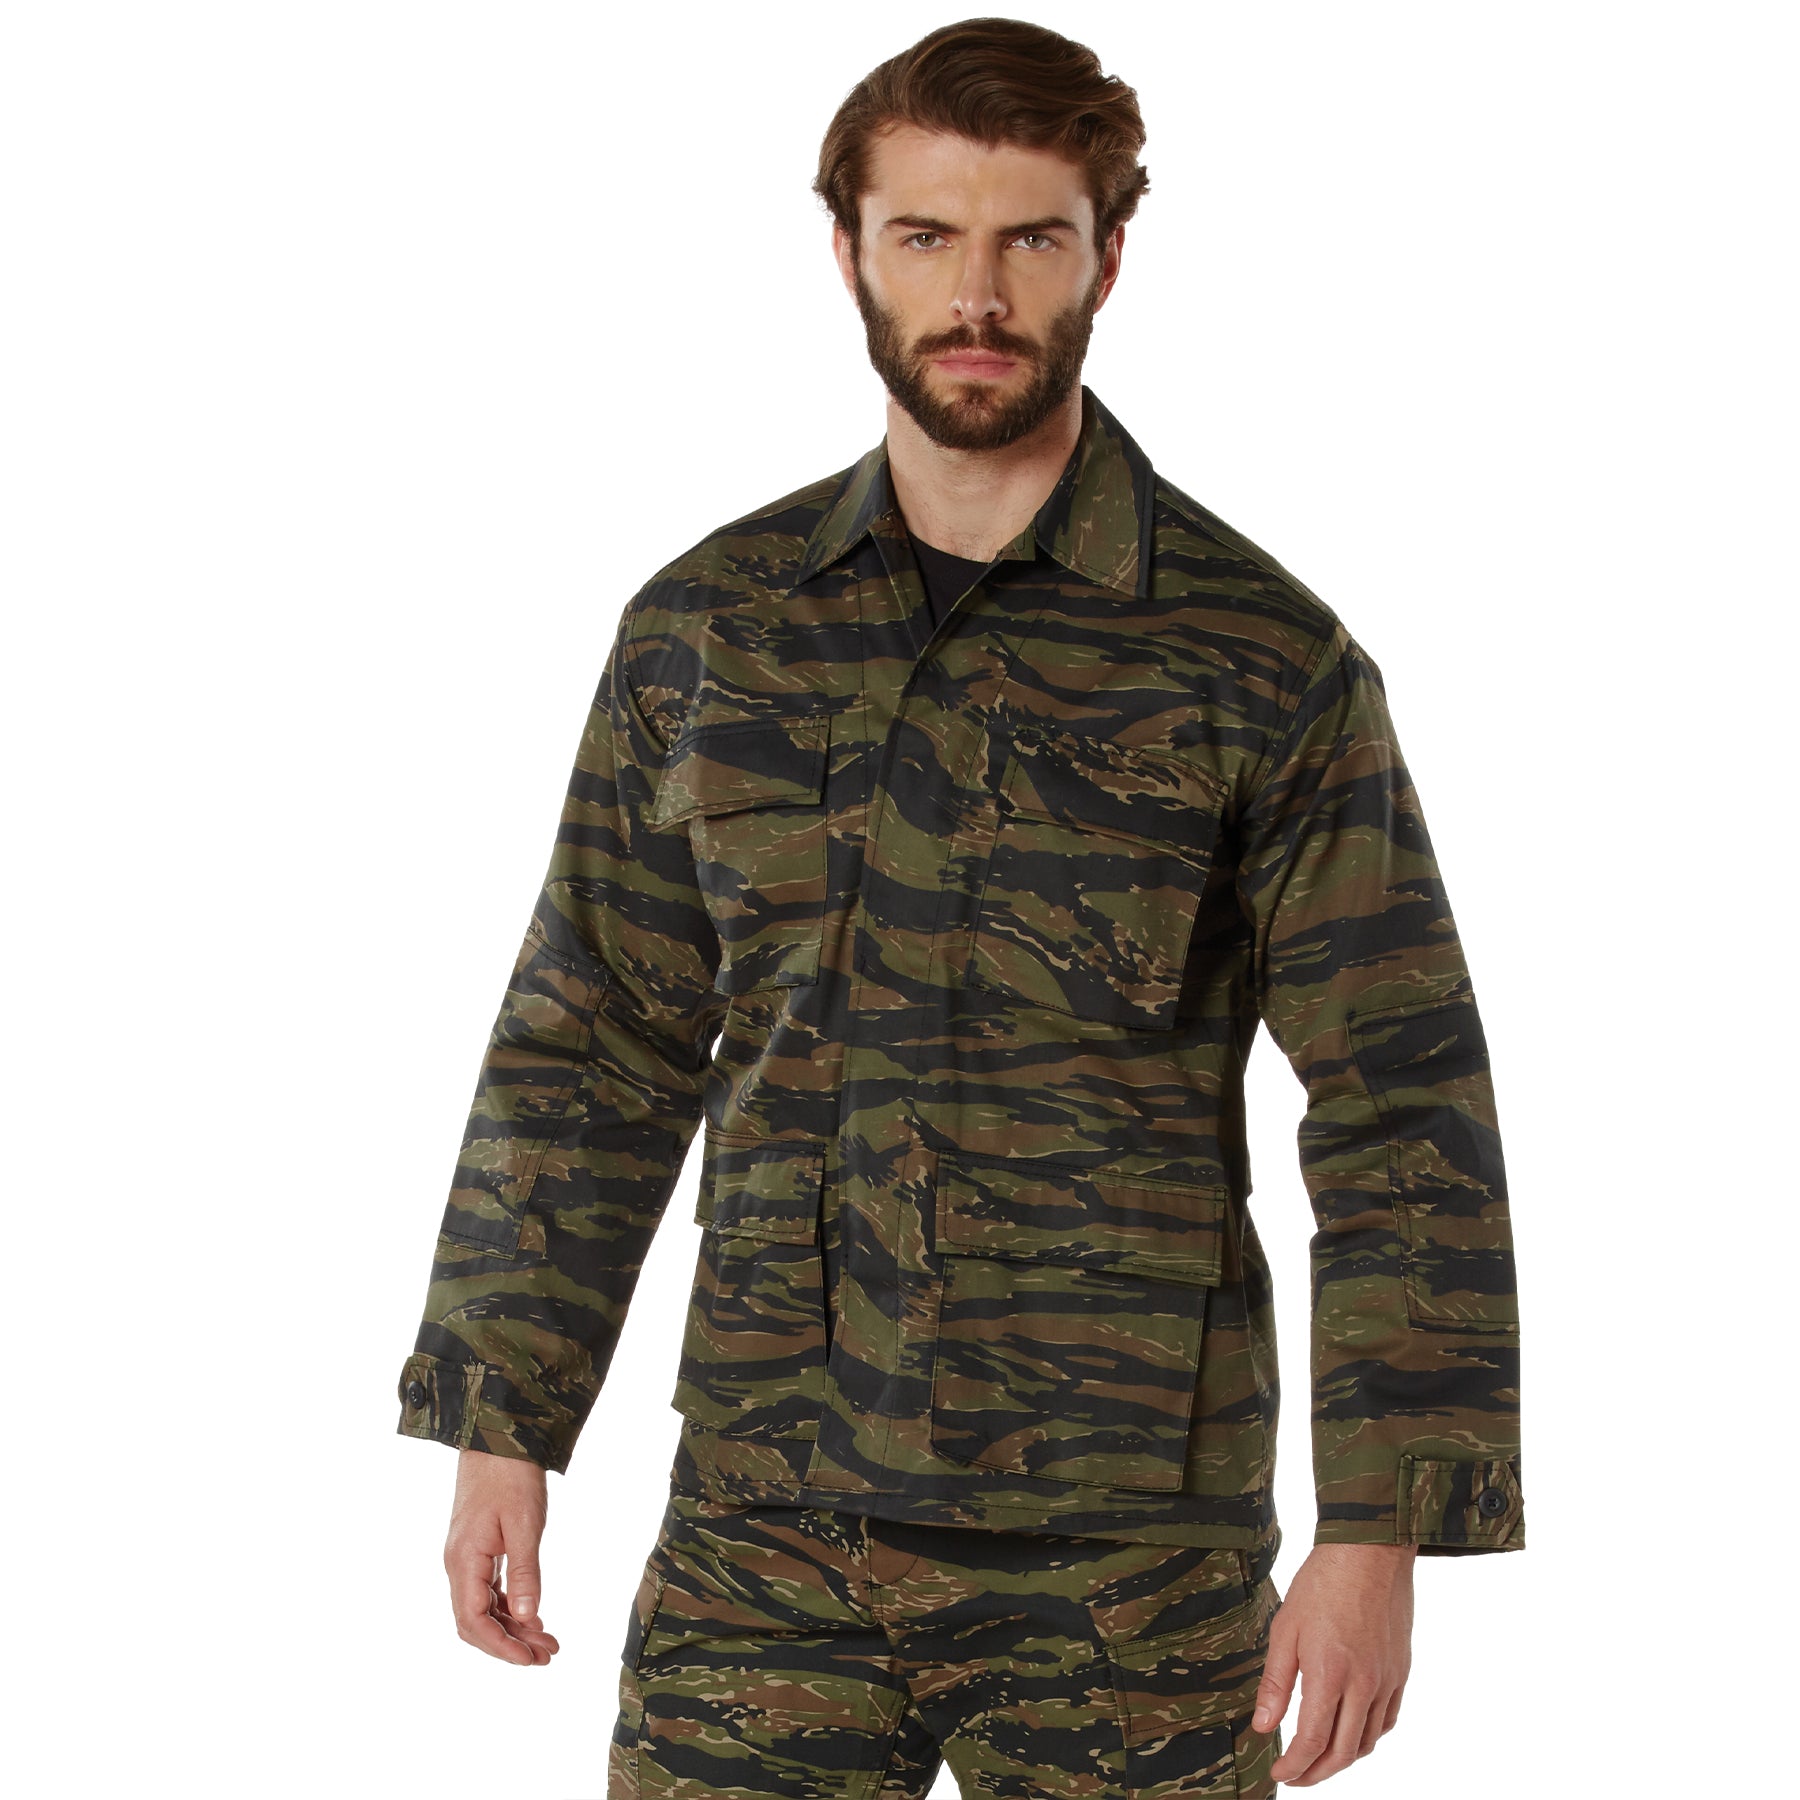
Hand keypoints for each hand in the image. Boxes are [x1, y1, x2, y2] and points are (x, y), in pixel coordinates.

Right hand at [443, 1447, 562, 1664]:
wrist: (496, 1436)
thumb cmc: (511, 1476)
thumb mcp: (525, 1525)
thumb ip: (525, 1574)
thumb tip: (527, 1618)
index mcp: (464, 1561)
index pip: (474, 1622)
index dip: (501, 1646)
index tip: (530, 1660)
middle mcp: (458, 1564)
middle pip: (475, 1622)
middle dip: (509, 1643)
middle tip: (547, 1655)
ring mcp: (465, 1557)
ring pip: (483, 1607)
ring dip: (512, 1627)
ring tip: (547, 1641)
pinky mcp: (476, 1548)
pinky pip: (488, 1589)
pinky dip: (509, 1606)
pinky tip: (532, 1614)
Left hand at [1251, 1542, 1414, 1785]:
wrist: (1369, 1552)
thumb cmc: (1322, 1583)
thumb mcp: (1285, 1628)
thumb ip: (1276, 1682)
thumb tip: (1263, 1726)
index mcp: (1330, 1675)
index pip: (1313, 1741)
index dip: (1294, 1766)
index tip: (1280, 1775)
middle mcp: (1364, 1685)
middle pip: (1343, 1752)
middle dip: (1317, 1773)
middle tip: (1296, 1777)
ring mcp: (1387, 1681)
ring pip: (1368, 1741)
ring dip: (1343, 1759)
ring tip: (1320, 1759)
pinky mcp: (1401, 1671)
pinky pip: (1388, 1720)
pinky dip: (1368, 1737)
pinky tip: (1353, 1733)